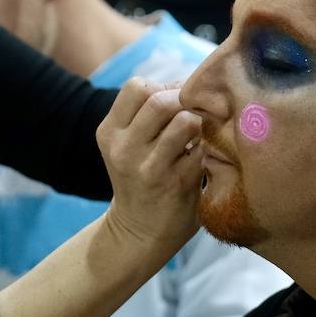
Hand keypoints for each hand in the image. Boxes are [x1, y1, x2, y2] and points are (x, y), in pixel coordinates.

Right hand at [95, 78, 202, 251]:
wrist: (139, 233)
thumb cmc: (141, 179)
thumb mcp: (128, 145)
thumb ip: (148, 115)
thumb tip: (191, 83)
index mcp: (109, 132)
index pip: (136, 86)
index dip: (163, 87)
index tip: (175, 103)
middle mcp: (123, 148)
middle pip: (160, 100)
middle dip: (184, 103)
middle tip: (191, 118)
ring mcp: (148, 167)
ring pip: (184, 121)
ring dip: (198, 125)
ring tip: (196, 138)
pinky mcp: (175, 184)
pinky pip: (202, 150)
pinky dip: (206, 150)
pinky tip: (200, 161)